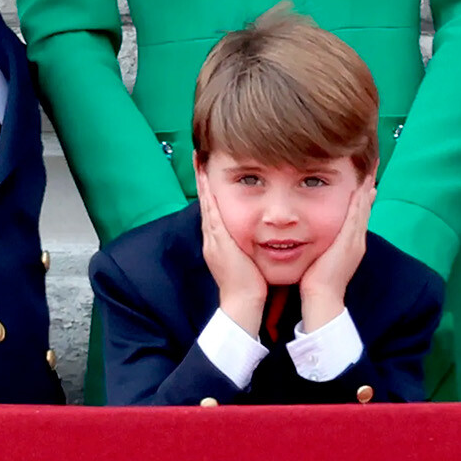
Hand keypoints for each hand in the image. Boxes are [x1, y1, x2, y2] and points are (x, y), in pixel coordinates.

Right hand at [196, 163, 265, 335]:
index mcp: (220, 241)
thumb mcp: (248, 257)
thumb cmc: (251, 283)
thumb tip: (260, 231)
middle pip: (206, 202)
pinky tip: (207, 178)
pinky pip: (210, 212)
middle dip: (203, 180)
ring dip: (203, 182)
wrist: (243, 303)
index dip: (210, 189)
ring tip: (200, 162)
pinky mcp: (218, 240)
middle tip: (199, 158)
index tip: (208, 169)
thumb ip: (249, 243)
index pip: (214, 209)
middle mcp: (213, 237)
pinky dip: (207, 195)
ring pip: (206, 204)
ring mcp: (213, 238)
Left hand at [299, 176, 375, 331]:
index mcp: (351, 244)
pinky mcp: (350, 241)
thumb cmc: (315, 280)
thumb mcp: (321, 257)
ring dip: (366, 190)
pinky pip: (357, 216)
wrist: (322, 297)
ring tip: (369, 173)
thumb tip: (311, 235)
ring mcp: (356, 241)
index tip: (363, 183)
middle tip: (372, 171)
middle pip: (365, 209)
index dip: (362, 198)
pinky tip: (361, 187)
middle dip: (367, 190)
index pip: (358, 216)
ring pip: (363, 210)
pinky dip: (360, 201)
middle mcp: (357, 240)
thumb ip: (320, 244)